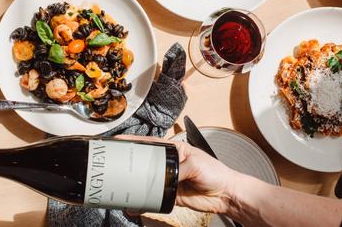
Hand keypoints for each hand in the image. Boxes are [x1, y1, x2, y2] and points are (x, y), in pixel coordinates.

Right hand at [116, 135, 238, 213]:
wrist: (226, 195)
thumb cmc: (216, 173)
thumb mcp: (196, 165)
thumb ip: (179, 169)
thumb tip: (166, 176)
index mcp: (174, 150)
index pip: (151, 144)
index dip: (134, 142)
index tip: (120, 140)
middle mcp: (169, 163)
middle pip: (145, 162)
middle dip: (130, 161)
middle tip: (116, 162)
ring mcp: (169, 179)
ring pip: (147, 179)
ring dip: (136, 181)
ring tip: (121, 182)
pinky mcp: (170, 194)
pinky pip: (154, 196)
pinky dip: (145, 199)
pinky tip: (136, 201)